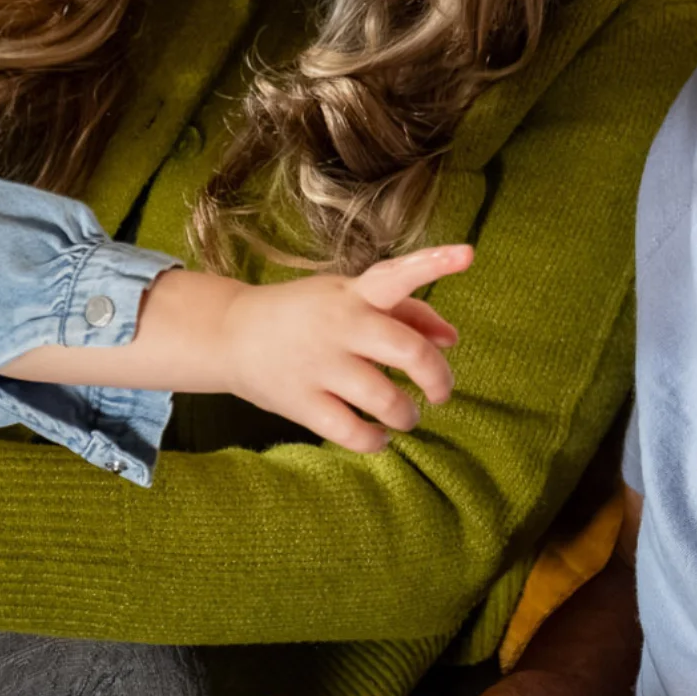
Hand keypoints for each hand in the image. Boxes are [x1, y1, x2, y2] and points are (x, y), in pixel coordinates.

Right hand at [192, 245, 469, 452]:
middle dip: (438, 378)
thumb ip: (407, 312)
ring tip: (405, 416)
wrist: (229, 334)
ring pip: (386, 400)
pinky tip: (377, 436)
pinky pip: (352, 432)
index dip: (434, 264)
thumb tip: (452, 339)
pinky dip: (375, 441)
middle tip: (441, 393)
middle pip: (408, 352)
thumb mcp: (350, 297)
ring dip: (407, 414)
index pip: (397, 274)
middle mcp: (340, 325)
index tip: (468, 254)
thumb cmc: (305, 314)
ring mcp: (319, 365)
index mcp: (355, 294)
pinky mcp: (300, 401)